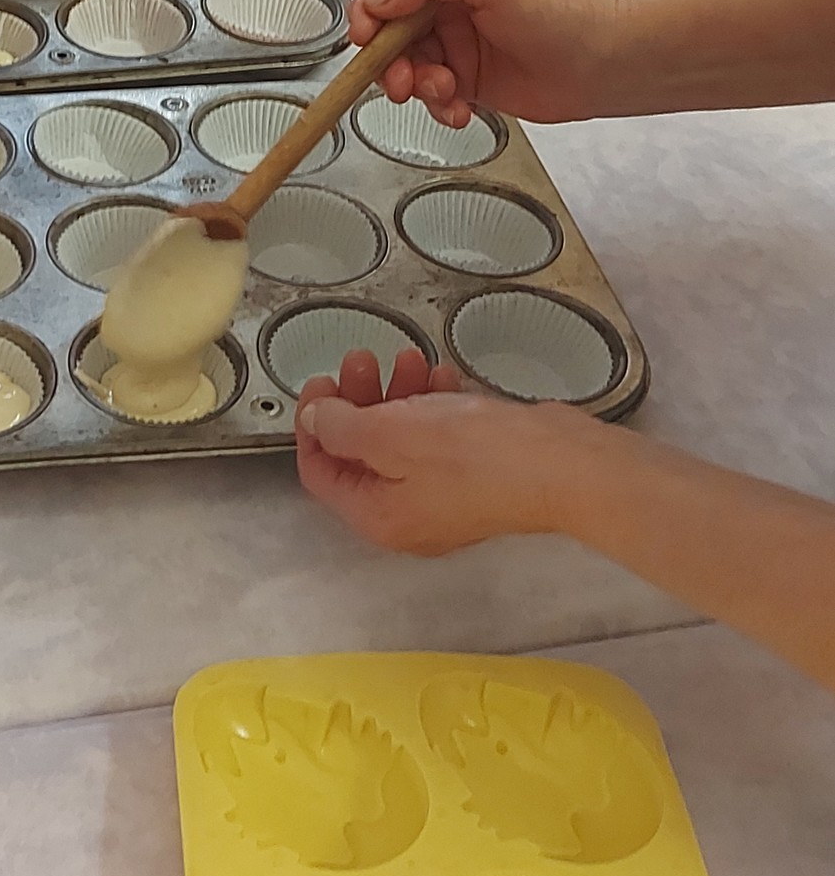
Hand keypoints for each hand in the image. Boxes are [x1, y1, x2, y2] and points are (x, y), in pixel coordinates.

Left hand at [294, 348, 594, 552]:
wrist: (563, 467)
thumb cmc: (478, 457)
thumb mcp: (391, 434)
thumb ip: (342, 427)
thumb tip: (312, 421)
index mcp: (378, 517)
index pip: (320, 472)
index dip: (314, 424)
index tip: (322, 381)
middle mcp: (407, 518)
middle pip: (361, 453)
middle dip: (358, 400)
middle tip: (363, 359)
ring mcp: (444, 500)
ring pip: (401, 441)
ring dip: (397, 395)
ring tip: (409, 357)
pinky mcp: (476, 479)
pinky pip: (438, 440)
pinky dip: (433, 406)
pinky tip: (442, 377)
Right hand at [350, 0, 622, 125]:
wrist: (603, 64)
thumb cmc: (558, 12)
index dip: (368, 13)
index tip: (366, 39)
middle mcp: (446, 7)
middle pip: (390, 34)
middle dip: (389, 61)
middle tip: (402, 83)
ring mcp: (456, 46)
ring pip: (408, 69)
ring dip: (417, 87)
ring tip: (444, 95)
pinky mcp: (468, 82)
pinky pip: (432, 97)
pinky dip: (438, 108)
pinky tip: (460, 112)